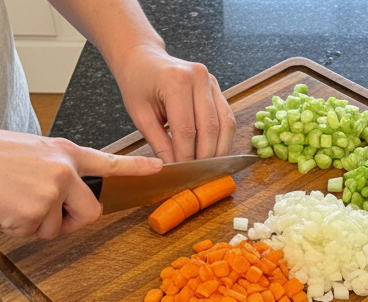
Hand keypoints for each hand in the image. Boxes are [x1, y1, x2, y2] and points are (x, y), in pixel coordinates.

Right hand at [0, 131, 161, 238]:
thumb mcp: (29, 153)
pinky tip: (5, 205)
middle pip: (91, 212)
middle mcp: (63, 171)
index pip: (107, 161)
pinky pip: (36, 233)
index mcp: (62, 153)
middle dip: (72, 221)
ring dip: (36, 222)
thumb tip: (67, 192)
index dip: (135, 167)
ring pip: (58, 227)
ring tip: (13, 197)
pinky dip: (19, 226)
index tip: (159, 168)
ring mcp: (51, 192)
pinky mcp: (36, 212)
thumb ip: (55, 170)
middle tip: (45, 210)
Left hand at [107, 42, 235, 162]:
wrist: (143, 59)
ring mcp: (211, 82)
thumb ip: (159, 143)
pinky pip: (227, 119)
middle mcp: (198, 78)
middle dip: (205, 156)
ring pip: (225, 125)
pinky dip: (223, 139)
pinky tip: (215, 151)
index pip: (186, 130)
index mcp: (175, 81)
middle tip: (197, 174)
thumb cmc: (138, 84)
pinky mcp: (218, 89)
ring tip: (209, 166)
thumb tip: (174, 168)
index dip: (186, 156)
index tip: (183, 173)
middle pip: (210, 129)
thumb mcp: (140, 115)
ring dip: (220, 150)